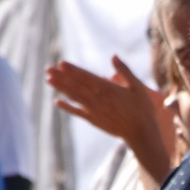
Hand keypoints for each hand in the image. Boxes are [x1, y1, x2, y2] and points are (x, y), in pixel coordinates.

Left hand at [48, 58, 168, 162]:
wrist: (140, 133)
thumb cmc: (142, 108)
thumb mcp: (137, 87)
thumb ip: (124, 71)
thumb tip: (113, 56)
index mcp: (108, 89)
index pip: (86, 77)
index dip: (73, 70)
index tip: (60, 63)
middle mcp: (98, 99)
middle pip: (76, 85)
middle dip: (61, 77)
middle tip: (47, 69)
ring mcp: (94, 110)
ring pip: (74, 97)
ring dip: (61, 88)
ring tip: (48, 79)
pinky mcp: (93, 120)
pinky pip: (77, 112)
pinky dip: (67, 107)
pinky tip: (57, 101)